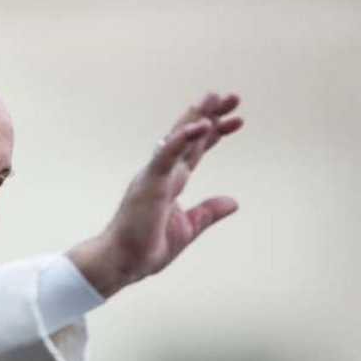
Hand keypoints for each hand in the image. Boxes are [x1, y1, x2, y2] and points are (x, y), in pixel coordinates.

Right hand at [68, 92, 243, 297]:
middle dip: (210, 115)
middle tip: (232, 97)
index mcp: (170, 182)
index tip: (237, 120)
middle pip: (189, 137)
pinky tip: (200, 125)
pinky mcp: (148, 183)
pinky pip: (166, 156)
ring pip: (177, 139)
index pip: (195, 151)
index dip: (214, 133)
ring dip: (197, 117)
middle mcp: (162, 173)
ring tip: (216, 98)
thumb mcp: (188, 227)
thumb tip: (233, 202)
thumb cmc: (146, 247)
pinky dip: (183, 139)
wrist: (123, 263)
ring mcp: (154, 176)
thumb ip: (208, 212)